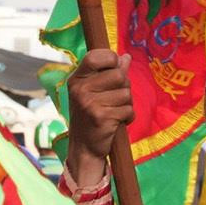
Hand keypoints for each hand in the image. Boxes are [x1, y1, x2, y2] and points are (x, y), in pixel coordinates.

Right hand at [66, 49, 133, 187]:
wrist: (84, 147)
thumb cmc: (92, 116)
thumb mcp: (95, 91)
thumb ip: (110, 73)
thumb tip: (126, 57)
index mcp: (77, 79)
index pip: (96, 56)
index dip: (111, 58)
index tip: (114, 67)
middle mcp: (80, 89)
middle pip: (119, 75)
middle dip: (124, 87)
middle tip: (115, 99)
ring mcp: (89, 103)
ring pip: (126, 93)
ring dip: (127, 104)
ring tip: (114, 111)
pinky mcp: (101, 117)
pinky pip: (128, 109)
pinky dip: (128, 116)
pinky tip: (116, 122)